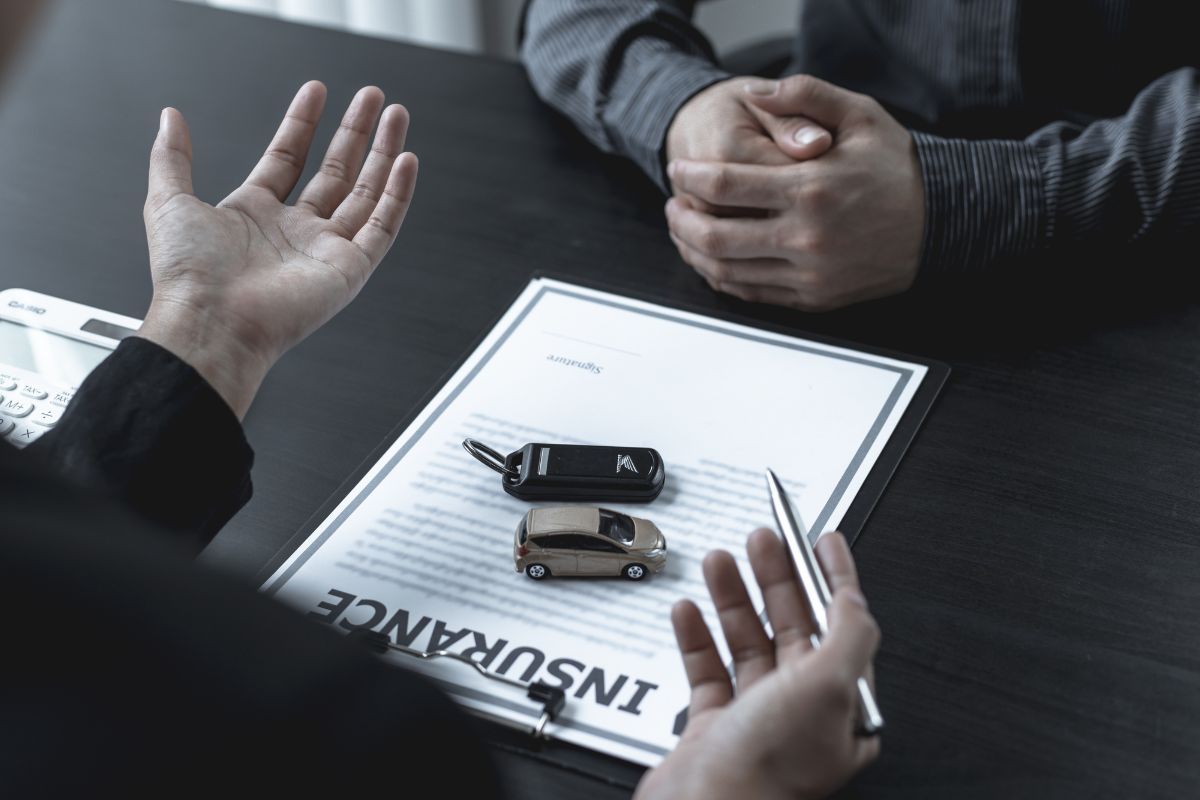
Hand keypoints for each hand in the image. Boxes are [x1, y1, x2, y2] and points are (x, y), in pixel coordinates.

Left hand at [137, 81, 417, 417]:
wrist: (212, 322)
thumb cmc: (188, 276)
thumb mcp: (169, 201)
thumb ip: (172, 157)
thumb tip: (170, 118)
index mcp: (255, 215)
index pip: (288, 158)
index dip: (303, 123)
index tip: (317, 91)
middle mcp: (295, 232)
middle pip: (335, 172)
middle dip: (356, 132)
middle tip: (373, 98)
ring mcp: (325, 250)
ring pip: (366, 193)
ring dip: (383, 154)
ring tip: (397, 116)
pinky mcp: (350, 269)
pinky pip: (382, 226)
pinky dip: (398, 194)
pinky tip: (407, 162)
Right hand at [636, 529, 879, 799]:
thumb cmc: (767, 771)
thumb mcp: (829, 688)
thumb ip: (849, 634)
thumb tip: (853, 597)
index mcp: (842, 706)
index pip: (844, 625)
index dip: (835, 576)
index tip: (824, 540)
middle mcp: (802, 712)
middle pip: (792, 626)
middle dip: (777, 577)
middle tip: (764, 539)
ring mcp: (755, 718)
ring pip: (746, 642)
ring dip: (733, 597)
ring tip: (718, 561)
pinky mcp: (713, 727)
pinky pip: (706, 669)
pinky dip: (696, 636)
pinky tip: (688, 611)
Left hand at [665, 75, 923, 310]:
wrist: (942, 224)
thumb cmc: (898, 169)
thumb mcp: (861, 115)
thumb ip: (806, 96)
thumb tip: (757, 93)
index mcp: (810, 189)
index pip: (725, 185)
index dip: (690, 177)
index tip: (678, 170)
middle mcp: (805, 237)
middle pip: (714, 236)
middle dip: (680, 220)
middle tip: (673, 205)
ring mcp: (808, 274)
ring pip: (727, 271)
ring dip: (694, 251)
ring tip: (685, 231)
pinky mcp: (813, 298)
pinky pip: (752, 294)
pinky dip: (723, 277)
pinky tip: (714, 259)